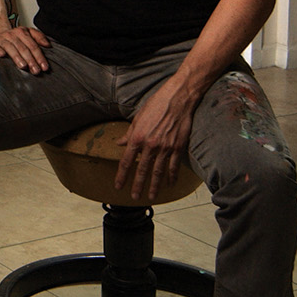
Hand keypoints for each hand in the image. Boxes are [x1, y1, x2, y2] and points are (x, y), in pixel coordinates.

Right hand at [0, 22, 50, 72]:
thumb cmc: (14, 39)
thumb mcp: (27, 35)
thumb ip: (39, 38)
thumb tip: (48, 45)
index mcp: (22, 32)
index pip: (33, 45)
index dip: (39, 56)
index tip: (44, 67)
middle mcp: (11, 34)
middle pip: (23, 48)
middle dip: (30, 60)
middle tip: (36, 70)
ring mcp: (0, 38)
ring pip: (10, 47)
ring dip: (17, 57)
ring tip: (23, 66)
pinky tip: (2, 55)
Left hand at [114, 85, 196, 200]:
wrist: (178, 98)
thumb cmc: (156, 104)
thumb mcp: (137, 118)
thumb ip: (129, 133)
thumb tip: (120, 143)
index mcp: (138, 137)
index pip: (126, 161)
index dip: (121, 175)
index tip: (118, 186)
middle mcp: (150, 145)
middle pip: (142, 170)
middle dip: (137, 185)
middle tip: (134, 197)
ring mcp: (165, 147)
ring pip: (158, 172)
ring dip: (154, 186)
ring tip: (151, 196)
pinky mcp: (178, 147)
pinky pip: (173, 166)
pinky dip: (171, 177)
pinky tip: (169, 184)